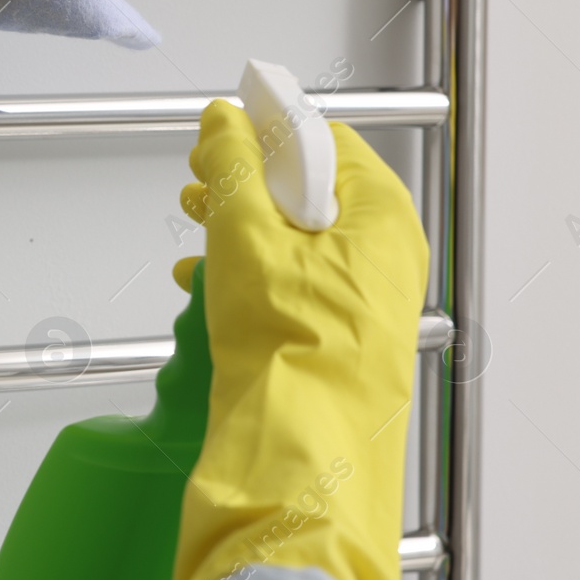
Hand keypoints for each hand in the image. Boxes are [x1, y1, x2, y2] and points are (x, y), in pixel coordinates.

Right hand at [170, 99, 428, 579]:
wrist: (299, 459)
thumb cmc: (293, 357)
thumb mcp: (247, 236)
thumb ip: (232, 166)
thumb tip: (225, 120)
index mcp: (384, 222)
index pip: (329, 140)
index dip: (270, 127)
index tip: (225, 128)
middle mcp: (385, 262)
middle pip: (312, 191)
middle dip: (249, 180)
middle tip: (204, 175)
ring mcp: (364, 306)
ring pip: (297, 241)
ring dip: (241, 227)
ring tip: (195, 225)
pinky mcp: (335, 343)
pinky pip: (292, 286)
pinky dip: (248, 273)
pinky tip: (203, 282)